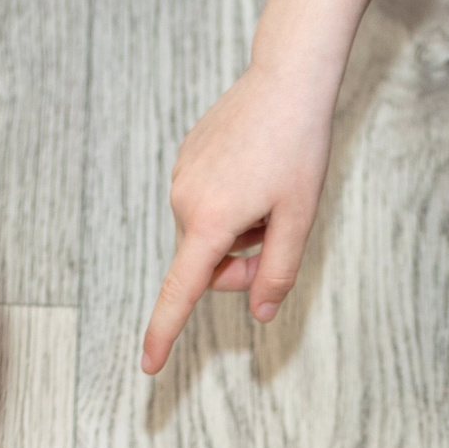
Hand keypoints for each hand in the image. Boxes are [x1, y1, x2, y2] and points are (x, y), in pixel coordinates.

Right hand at [142, 66, 334, 373]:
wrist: (286, 81)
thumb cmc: (299, 149)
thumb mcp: (299, 219)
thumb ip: (279, 272)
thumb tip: (262, 314)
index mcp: (210, 221)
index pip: (182, 291)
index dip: (165, 332)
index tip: (149, 366)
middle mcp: (184, 202)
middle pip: (207, 268)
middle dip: (240, 267)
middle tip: (277, 236)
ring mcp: (181, 179)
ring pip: (208, 238)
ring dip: (239, 233)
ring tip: (269, 193)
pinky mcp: (186, 161)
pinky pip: (206, 207)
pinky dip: (232, 207)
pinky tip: (256, 173)